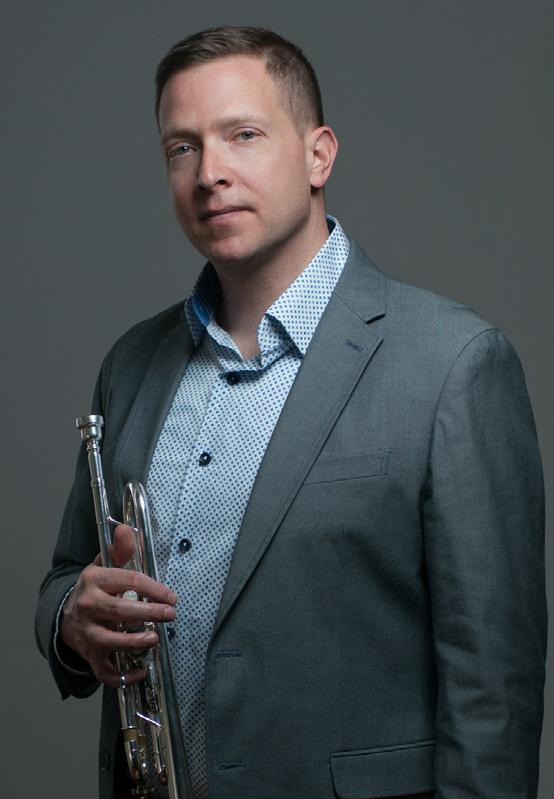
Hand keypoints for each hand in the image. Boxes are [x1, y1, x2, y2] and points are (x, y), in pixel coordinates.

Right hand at [60, 524, 176, 687]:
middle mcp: (88, 606)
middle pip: (120, 610)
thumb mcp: (104, 565)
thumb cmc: (95, 589)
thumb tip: (126, 529)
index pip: (128, 580)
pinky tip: (141, 671)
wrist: (65, 615)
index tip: (171, 596)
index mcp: (94, 580)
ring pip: (110, 641)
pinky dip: (122, 675)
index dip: (153, 588)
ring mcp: (87, 632)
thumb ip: (120, 550)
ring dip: (135, 642)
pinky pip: (104, 670)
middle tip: (170, 614)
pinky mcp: (88, 654)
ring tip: (155, 638)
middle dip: (150, 612)